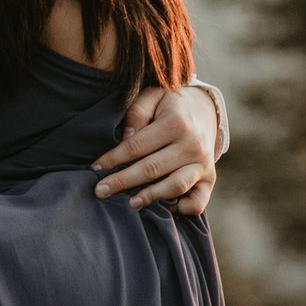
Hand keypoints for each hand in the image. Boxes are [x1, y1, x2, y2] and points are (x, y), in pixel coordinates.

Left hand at [94, 84, 219, 213]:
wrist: (206, 108)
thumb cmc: (171, 105)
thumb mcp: (153, 96)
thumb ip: (137, 112)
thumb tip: (126, 137)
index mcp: (176, 123)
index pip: (137, 146)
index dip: (113, 158)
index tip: (95, 168)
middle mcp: (192, 145)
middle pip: (152, 169)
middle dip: (123, 182)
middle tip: (100, 191)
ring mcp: (203, 163)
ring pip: (175, 187)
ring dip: (151, 197)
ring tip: (130, 203)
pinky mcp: (210, 178)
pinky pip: (198, 202)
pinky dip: (182, 209)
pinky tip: (164, 207)